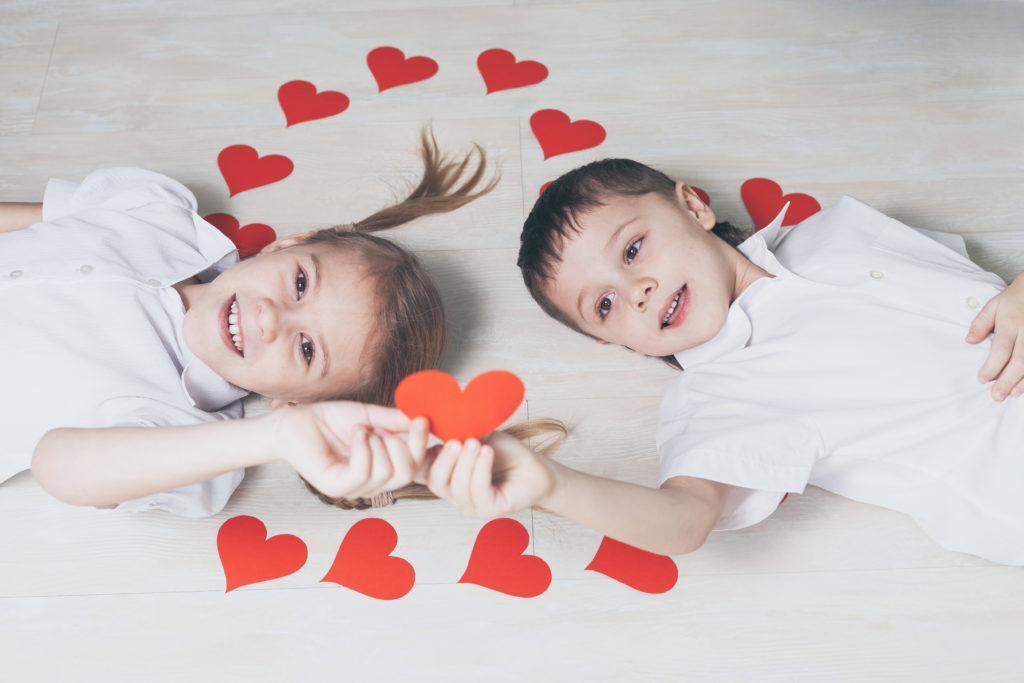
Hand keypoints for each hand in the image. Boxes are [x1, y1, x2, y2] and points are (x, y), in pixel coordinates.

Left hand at [272, 402, 429, 499]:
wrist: (298, 420)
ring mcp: (353, 489)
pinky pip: (364, 472)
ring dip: (378, 442)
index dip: (422, 445)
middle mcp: (370, 484)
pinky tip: (356, 433)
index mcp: (382, 470)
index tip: (423, 420)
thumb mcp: (371, 417)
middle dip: (402, 445)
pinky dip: (364, 447)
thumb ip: (396, 422)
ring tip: (360, 429)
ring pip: (387, 472)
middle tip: (380, 427)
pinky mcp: (336, 487)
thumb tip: (424, 418)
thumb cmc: (331, 420)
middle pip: (407, 474)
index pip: (415, 468)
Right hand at [417, 431, 554, 517]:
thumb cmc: (503, 451)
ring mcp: (469, 504)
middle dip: (444, 459)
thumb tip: (437, 413)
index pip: (417, 467)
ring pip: (456, 487)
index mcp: (443, 473)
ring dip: (466, 462)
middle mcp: (452, 492)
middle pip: (434, 481)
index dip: (414, 447)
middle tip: (455, 440)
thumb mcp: (476, 435)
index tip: (420, 422)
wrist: (533, 466)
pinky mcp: (489, 510)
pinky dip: (481, 469)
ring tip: (476, 444)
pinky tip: (487, 453)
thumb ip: (456, 430)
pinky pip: (477, 491)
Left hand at [967, 274, 1023, 400]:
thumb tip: (968, 340)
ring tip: (1013, 394)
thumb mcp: (994, 305)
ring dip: (1023, 381)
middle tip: (996, 395)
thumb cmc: (1014, 299)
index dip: (992, 366)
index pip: (1001, 349)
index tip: (982, 379)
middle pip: (1019, 360)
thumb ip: (981, 323)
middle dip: (1007, 380)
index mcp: (1011, 323)